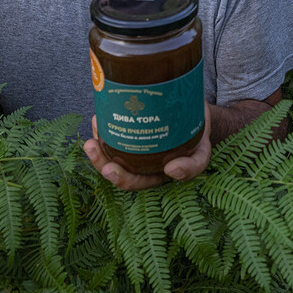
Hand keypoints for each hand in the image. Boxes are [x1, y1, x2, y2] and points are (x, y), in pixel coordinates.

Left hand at [83, 103, 212, 190]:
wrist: (198, 112)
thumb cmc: (198, 137)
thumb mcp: (202, 154)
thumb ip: (192, 166)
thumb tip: (172, 171)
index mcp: (155, 174)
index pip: (135, 181)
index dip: (121, 179)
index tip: (111, 169)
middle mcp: (141, 162)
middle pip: (116, 167)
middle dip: (100, 160)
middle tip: (91, 147)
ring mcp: (134, 145)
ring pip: (110, 150)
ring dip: (97, 143)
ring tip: (92, 128)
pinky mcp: (130, 128)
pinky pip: (112, 131)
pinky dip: (103, 126)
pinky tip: (98, 117)